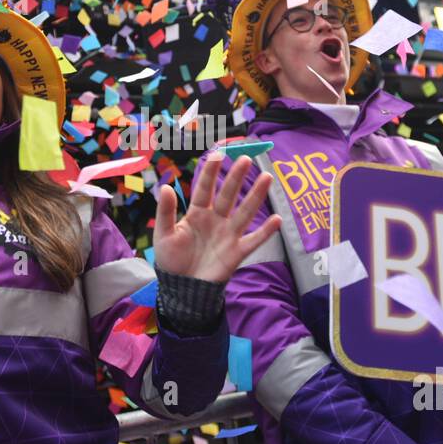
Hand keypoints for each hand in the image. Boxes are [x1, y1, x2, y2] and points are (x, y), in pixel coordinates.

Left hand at [153, 152, 281, 282]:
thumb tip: (166, 187)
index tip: (217, 155)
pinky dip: (266, 231)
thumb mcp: (164, 235)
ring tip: (267, 177)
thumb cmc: (172, 260)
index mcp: (197, 213)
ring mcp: (228, 234)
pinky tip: (278, 219)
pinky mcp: (237, 252)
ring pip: (245, 212)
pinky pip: (254, 240)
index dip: (211, 173)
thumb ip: (166, 212)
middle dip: (237, 178)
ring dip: (256, 196)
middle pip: (228, 195)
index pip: (205, 188)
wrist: (183, 288)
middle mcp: (216, 219)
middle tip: (246, 159)